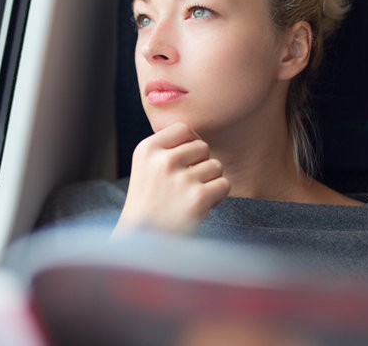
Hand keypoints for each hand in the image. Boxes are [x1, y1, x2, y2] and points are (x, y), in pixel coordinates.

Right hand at [115, 122, 229, 235]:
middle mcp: (163, 160)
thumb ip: (166, 149)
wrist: (143, 238)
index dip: (189, 143)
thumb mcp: (145, 166)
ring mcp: (181, 179)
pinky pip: (224, 184)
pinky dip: (218, 195)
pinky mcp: (198, 198)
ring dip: (210, 180)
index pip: (183, 128)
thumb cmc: (148, 201)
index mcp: (147, 149)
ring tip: (193, 194)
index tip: (184, 161)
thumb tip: (198, 138)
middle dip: (201, 163)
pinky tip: (202, 205)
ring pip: (216, 165)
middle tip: (188, 182)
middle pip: (202, 146)